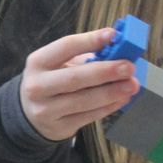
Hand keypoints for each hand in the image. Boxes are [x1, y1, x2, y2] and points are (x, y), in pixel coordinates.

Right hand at [20, 28, 140, 142]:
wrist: (31, 114)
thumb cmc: (53, 81)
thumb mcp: (59, 64)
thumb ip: (85, 56)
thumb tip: (118, 49)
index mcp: (38, 62)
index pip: (65, 47)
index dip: (90, 40)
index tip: (113, 35)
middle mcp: (37, 86)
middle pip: (75, 78)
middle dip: (105, 72)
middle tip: (128, 67)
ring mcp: (46, 109)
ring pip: (84, 100)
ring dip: (112, 92)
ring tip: (132, 85)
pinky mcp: (59, 127)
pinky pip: (89, 116)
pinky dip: (109, 107)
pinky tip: (122, 98)